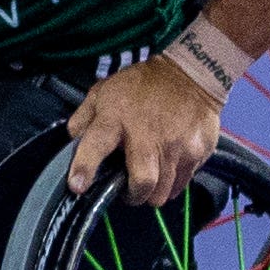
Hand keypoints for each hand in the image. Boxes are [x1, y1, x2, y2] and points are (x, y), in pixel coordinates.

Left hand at [66, 51, 224, 202]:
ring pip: (163, 192)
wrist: (190, 73)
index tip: (78, 186)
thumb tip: (72, 141)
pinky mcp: (197, 152)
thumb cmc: (142, 85)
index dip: (85, 168)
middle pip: (142, 183)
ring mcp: (176, 146)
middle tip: (130, 192)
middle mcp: (147, 135)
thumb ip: (84, 118)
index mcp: (116, 119)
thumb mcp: (104, 91)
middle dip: (133, 196)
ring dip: (153, 193)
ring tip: (150, 181)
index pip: (96, 145)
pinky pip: (182, 183)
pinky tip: (168, 169)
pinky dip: (172, 183)